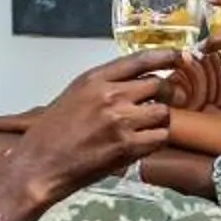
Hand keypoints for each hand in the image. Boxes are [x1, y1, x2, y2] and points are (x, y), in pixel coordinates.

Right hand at [8, 50, 173, 202]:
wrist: (39, 165)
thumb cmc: (51, 135)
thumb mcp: (73, 97)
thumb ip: (103, 87)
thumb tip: (133, 85)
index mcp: (94, 79)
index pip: (140, 60)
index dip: (165, 56)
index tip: (181, 56)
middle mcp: (109, 95)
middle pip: (158, 85)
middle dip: (167, 93)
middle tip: (165, 102)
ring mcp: (120, 121)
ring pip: (163, 112)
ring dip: (161, 120)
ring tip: (148, 128)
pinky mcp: (127, 146)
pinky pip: (160, 137)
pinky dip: (157, 140)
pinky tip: (144, 144)